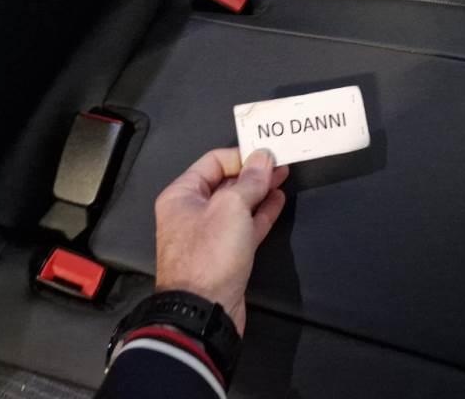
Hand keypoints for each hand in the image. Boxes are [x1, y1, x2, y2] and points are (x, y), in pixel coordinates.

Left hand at [154, 148, 288, 334]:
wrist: (204, 311)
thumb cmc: (209, 255)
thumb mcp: (232, 207)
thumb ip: (250, 180)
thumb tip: (264, 158)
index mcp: (182, 195)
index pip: (214, 161)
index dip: (242, 155)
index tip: (268, 153)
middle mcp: (192, 211)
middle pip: (226, 181)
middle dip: (253, 172)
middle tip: (281, 162)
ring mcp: (209, 233)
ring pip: (238, 203)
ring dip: (260, 190)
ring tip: (283, 177)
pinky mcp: (226, 253)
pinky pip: (245, 225)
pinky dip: (261, 212)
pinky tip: (277, 200)